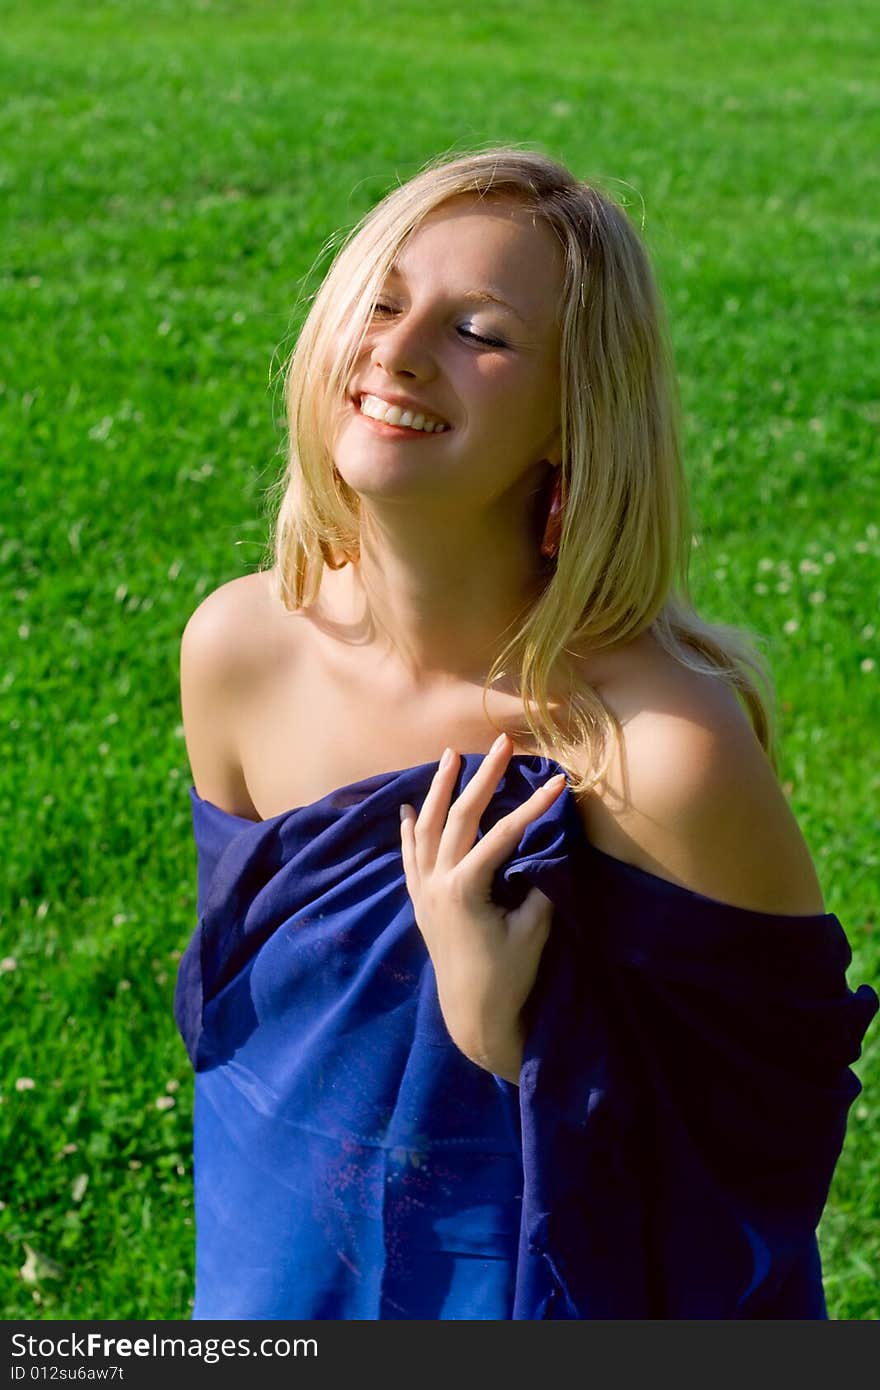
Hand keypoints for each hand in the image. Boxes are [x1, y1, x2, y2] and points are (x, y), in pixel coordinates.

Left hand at [399, 732, 567, 1076]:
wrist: (473, 1016)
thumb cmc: (508, 977)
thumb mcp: (533, 932)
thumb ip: (539, 887)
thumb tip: (551, 848)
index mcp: (465, 889)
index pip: (503, 834)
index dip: (532, 806)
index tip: (558, 782)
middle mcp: (437, 883)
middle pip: (459, 818)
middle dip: (483, 777)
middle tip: (502, 744)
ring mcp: (423, 890)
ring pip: (427, 828)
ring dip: (441, 789)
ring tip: (451, 755)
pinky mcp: (420, 901)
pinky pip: (409, 855)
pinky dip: (410, 829)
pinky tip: (411, 807)